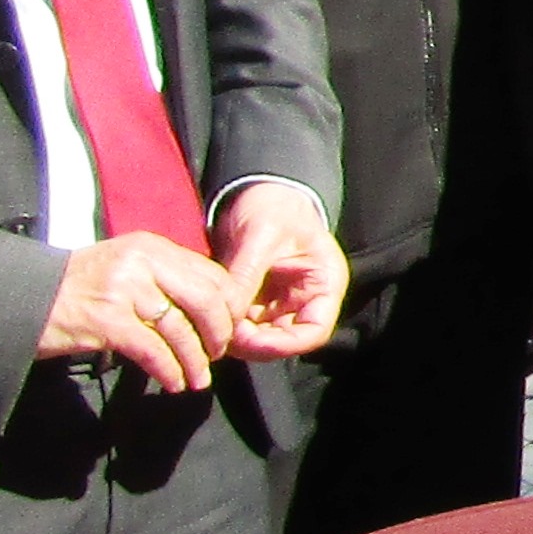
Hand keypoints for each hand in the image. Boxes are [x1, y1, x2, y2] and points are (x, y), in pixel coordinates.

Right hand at [38, 233, 242, 393]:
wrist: (20, 297)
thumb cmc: (79, 289)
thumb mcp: (127, 270)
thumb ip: (166, 281)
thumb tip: (215, 312)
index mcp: (151, 247)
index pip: (211, 274)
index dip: (228, 307)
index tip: (229, 331)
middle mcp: (141, 262)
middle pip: (206, 299)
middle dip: (219, 333)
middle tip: (216, 356)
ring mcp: (123, 289)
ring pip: (180, 329)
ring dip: (194, 361)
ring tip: (197, 379)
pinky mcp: (106, 320)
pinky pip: (153, 350)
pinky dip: (169, 370)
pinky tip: (173, 383)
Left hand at [212, 182, 350, 360]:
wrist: (258, 189)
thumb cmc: (273, 206)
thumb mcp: (262, 236)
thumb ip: (248, 276)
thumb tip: (227, 316)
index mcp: (324, 285)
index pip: (312, 332)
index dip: (281, 344)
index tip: (245, 338)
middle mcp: (305, 300)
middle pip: (284, 340)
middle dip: (253, 342)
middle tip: (219, 332)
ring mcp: (281, 302)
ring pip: (261, 335)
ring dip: (236, 335)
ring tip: (211, 322)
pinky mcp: (258, 300)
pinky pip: (243, 322)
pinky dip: (226, 322)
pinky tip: (209, 314)